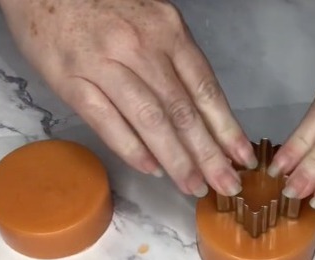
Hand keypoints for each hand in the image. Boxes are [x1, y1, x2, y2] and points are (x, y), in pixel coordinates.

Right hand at [0, 0, 256, 196]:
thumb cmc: (101, 5)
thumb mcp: (150, 19)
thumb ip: (174, 59)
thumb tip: (200, 113)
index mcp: (166, 30)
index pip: (205, 88)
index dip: (226, 128)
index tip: (242, 157)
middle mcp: (140, 47)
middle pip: (183, 111)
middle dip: (209, 154)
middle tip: (227, 184)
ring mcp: (105, 65)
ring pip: (150, 121)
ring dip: (176, 160)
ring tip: (193, 186)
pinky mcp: (72, 81)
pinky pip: (107, 122)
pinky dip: (131, 149)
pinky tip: (151, 169)